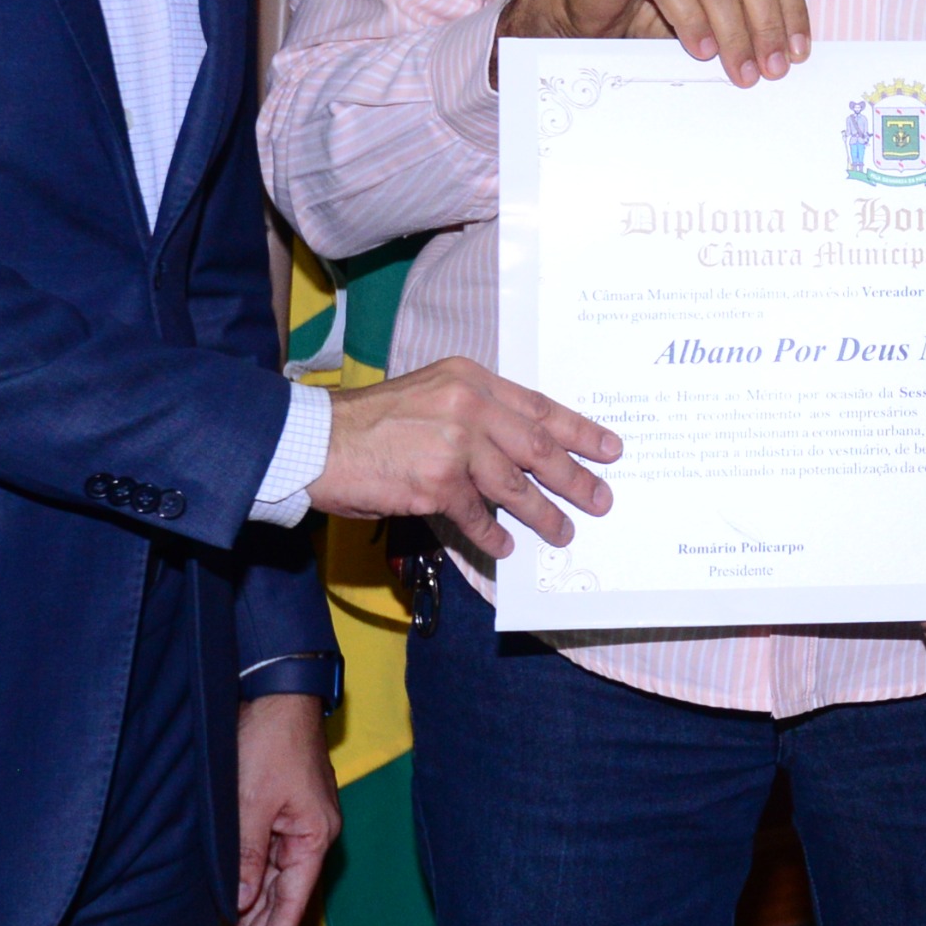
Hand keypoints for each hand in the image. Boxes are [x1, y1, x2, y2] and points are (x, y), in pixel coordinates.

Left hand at [221, 692, 338, 925]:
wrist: (275, 693)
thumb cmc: (269, 741)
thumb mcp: (250, 802)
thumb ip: (245, 857)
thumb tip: (240, 905)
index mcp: (313, 836)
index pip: (292, 902)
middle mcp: (308, 837)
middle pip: (281, 901)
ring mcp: (294, 826)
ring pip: (269, 887)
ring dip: (249, 922)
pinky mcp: (277, 815)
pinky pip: (263, 865)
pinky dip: (248, 891)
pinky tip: (232, 912)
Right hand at [314, 357, 619, 558]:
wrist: (316, 440)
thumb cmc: (370, 421)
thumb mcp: (429, 393)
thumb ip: (474, 412)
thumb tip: (517, 450)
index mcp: (470, 380)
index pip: (538, 407)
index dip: (578, 430)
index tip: (609, 448)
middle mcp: (468, 407)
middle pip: (538, 448)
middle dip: (575, 477)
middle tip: (601, 498)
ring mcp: (454, 445)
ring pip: (515, 486)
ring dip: (543, 513)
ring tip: (564, 531)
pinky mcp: (436, 484)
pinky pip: (477, 516)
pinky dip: (493, 534)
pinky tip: (504, 545)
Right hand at [499, 0, 810, 86]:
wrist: (591, 11)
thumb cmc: (657, 11)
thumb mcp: (715, 14)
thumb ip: (748, 18)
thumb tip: (788, 54)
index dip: (792, 11)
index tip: (797, 54)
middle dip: (765, 26)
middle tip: (768, 69)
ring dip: (732, 30)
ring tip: (738, 68)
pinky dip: (691, 19)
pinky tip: (700, 49)